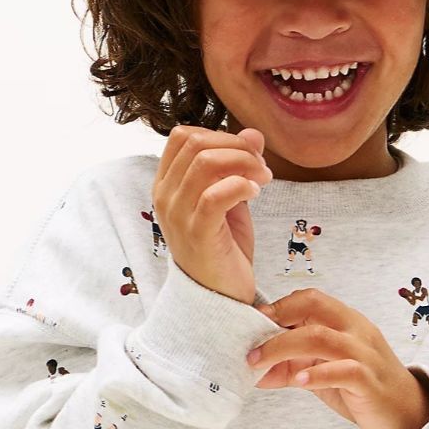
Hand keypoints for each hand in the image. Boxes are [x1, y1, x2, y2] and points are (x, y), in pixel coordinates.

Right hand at [152, 125, 273, 303]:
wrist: (219, 296)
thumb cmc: (223, 247)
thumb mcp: (231, 199)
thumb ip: (238, 167)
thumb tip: (254, 133)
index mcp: (167, 185)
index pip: (183, 137)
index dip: (220, 135)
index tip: (248, 153)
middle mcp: (165, 197)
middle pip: (196, 143)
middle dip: (237, 147)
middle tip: (262, 166)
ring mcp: (178, 215)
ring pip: (206, 163)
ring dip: (244, 163)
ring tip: (263, 179)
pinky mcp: (197, 234)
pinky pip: (215, 195)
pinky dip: (241, 186)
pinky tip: (255, 193)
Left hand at [246, 288, 428, 428]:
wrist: (406, 414)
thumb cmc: (362, 390)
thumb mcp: (323, 373)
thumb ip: (292, 367)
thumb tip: (254, 371)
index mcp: (347, 322)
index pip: (311, 298)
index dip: (279, 306)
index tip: (253, 323)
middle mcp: (357, 331)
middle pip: (313, 308)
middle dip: (276, 320)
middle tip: (250, 343)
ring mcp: (365, 354)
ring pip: (321, 337)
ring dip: (283, 347)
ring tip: (259, 363)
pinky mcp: (369, 382)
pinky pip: (343, 370)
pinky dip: (317, 374)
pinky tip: (299, 380)